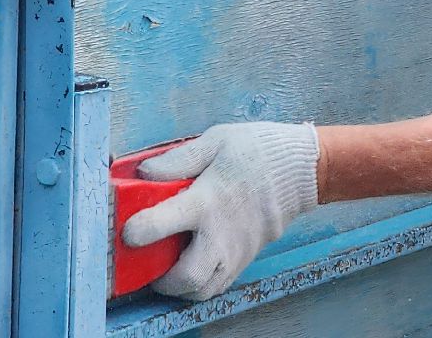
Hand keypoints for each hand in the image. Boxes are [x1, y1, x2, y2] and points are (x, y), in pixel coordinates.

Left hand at [121, 122, 320, 300]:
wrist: (303, 169)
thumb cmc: (259, 151)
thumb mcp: (217, 141)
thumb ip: (178, 159)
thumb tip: (144, 173)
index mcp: (208, 200)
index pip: (161, 224)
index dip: (136, 231)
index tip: (127, 231)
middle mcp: (221, 233)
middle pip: (184, 278)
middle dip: (159, 278)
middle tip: (149, 261)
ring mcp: (237, 250)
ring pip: (201, 290)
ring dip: (180, 286)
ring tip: (170, 267)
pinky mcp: (247, 257)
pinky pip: (218, 284)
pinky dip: (200, 283)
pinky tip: (195, 262)